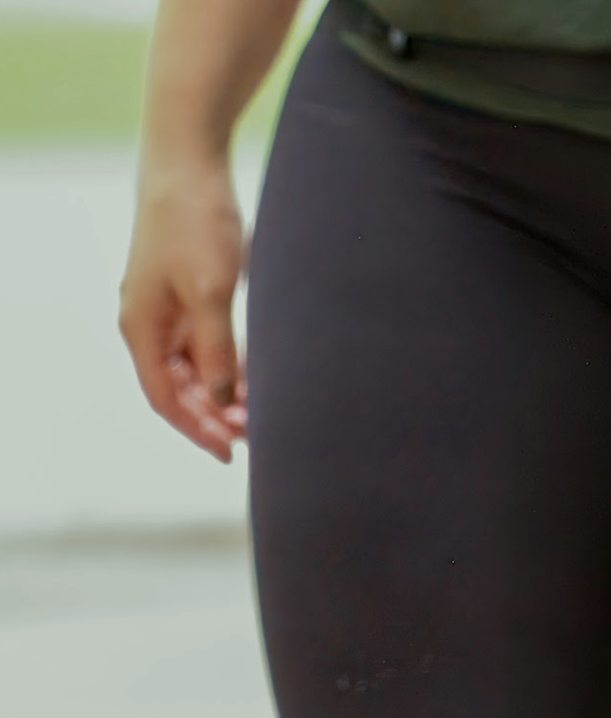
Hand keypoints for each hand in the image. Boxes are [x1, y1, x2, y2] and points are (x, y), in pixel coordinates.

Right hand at [120, 153, 248, 461]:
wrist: (189, 167)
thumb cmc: (194, 225)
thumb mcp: (211, 293)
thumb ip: (217, 349)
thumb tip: (222, 399)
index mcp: (142, 328)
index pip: (166, 399)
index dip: (197, 429)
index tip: (230, 452)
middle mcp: (150, 324)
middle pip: (181, 389)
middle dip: (215, 416)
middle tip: (257, 437)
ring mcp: (170, 310)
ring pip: (197, 369)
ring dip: (225, 394)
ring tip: (262, 414)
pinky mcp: (192, 294)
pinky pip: (208, 345)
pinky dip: (230, 366)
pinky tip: (258, 381)